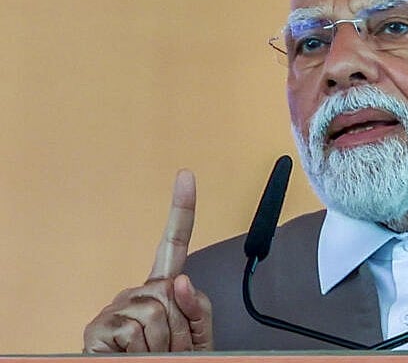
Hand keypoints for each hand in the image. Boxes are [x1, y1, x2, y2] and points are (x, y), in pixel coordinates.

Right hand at [83, 170, 213, 351]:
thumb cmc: (174, 360)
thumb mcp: (197, 337)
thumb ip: (198, 308)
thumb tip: (180, 280)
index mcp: (162, 290)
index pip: (173, 244)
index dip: (181, 210)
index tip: (186, 176)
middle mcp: (136, 293)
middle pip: (171, 292)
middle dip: (180, 327)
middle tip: (170, 348)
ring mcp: (114, 308)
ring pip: (156, 313)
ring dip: (163, 343)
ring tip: (152, 354)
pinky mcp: (97, 328)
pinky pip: (134, 329)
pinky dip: (141, 350)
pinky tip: (131, 355)